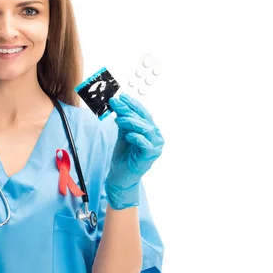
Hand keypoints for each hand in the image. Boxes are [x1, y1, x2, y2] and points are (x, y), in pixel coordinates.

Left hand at [105, 93, 163, 209]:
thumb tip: (118, 104)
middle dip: (129, 109)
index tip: (121, 96)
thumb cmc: (123, 155)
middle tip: (116, 102)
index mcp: (150, 130)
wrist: (120, 175)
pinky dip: (137, 137)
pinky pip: (145, 144)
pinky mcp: (150, 157)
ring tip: (119, 119)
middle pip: (144, 119)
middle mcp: (156, 137)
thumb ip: (123, 121)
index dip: (133, 104)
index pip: (143, 113)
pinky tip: (128, 135)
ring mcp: (155, 147)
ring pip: (146, 129)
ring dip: (132, 122)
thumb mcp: (123, 133)